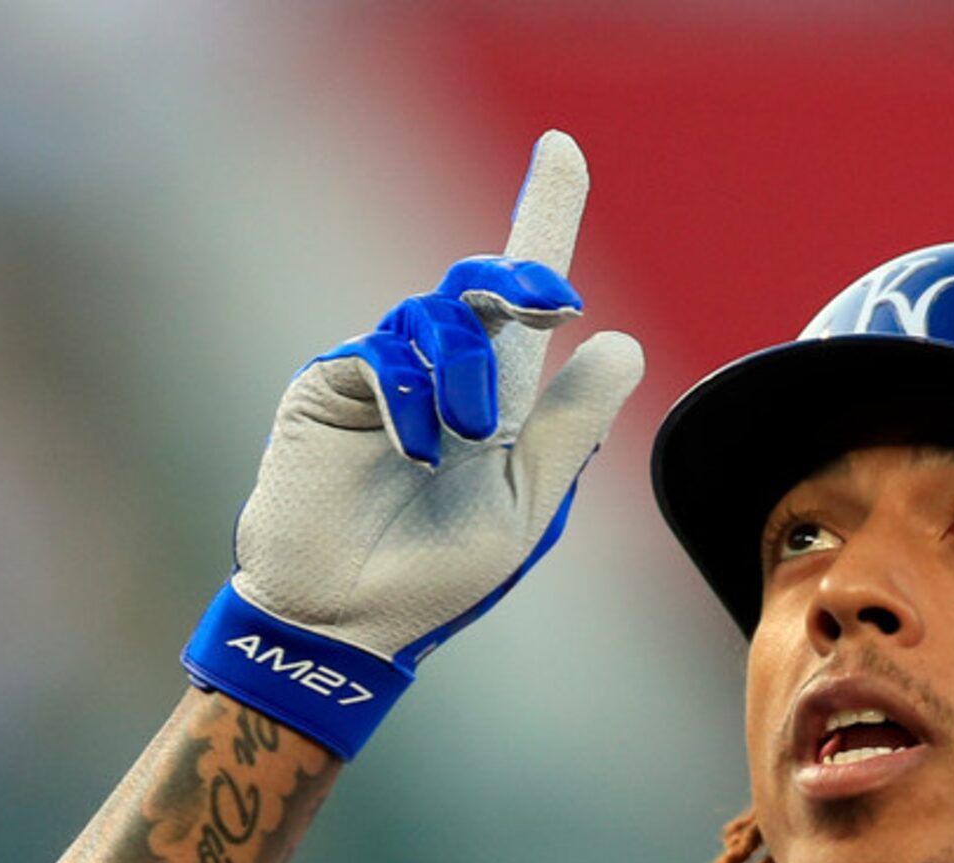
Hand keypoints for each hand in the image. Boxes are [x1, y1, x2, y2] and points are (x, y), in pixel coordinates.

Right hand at [182, 129, 643, 757]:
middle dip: (522, 280)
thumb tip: (620, 343)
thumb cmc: (438, 577)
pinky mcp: (333, 387)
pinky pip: (381, 354)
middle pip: (482, 282)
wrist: (350, 622)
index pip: (523, 298)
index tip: (564, 148)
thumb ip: (571, 426)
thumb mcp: (526, 502)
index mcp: (497, 399)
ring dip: (468, 370)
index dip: (544, 215)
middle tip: (556, 305)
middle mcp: (441, 374)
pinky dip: (411, 396)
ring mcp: (384, 376)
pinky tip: (416, 450)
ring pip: (437, 316)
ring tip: (468, 439)